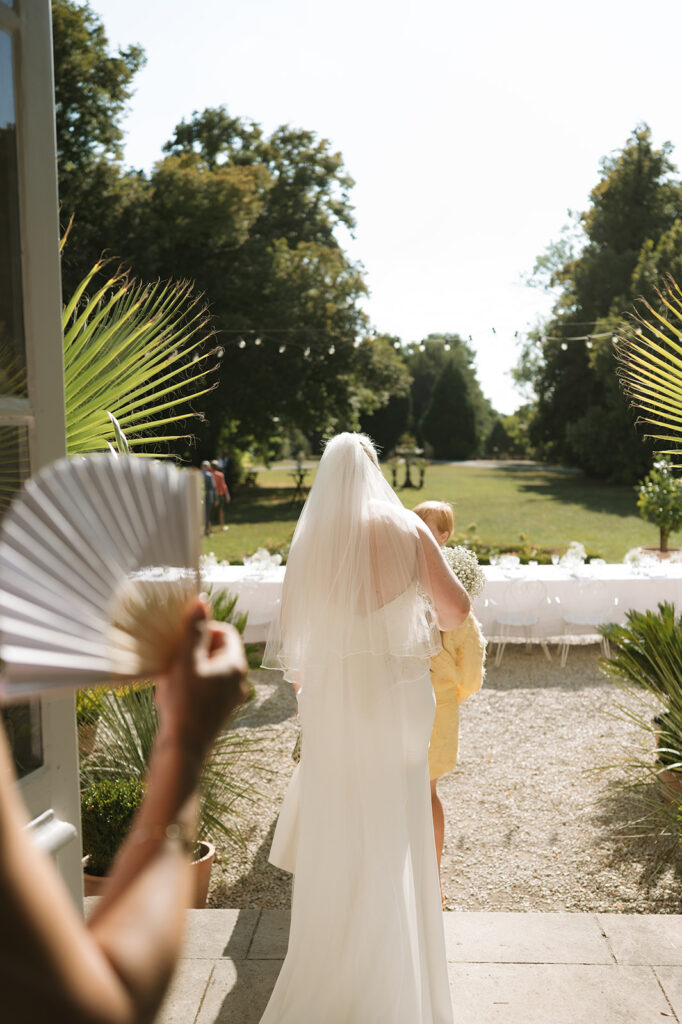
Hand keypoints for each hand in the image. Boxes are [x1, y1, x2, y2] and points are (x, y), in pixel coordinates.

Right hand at [155, 598, 247, 760]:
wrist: (183, 750)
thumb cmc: (185, 704)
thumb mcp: (186, 661)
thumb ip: (194, 631)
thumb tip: (202, 601)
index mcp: (236, 666)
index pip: (225, 632)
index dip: (203, 630)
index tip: (183, 641)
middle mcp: (239, 681)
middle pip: (215, 651)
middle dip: (191, 652)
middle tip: (173, 661)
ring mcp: (229, 698)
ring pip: (207, 670)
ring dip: (187, 670)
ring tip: (170, 680)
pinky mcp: (218, 712)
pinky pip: (204, 688)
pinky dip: (188, 687)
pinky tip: (170, 696)